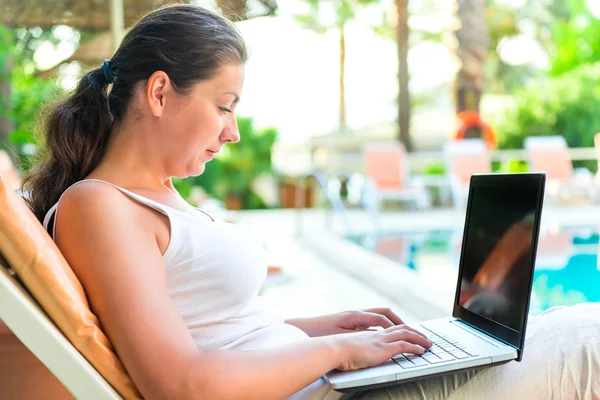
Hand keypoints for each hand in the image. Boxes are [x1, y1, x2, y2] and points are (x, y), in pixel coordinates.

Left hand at [286, 308, 404, 336]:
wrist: (303, 329)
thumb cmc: (320, 333)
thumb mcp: (342, 337)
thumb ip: (360, 336)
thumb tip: (378, 336)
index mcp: (355, 316)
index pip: (382, 318)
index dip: (395, 326)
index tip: (407, 334)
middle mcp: (356, 312)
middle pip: (383, 312)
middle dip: (398, 320)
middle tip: (410, 330)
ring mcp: (353, 315)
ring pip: (378, 314)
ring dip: (391, 321)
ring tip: (402, 330)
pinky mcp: (350, 320)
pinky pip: (371, 320)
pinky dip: (382, 324)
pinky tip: (384, 334)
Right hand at [334, 324, 431, 370]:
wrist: (334, 349)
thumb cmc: (338, 351)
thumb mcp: (350, 348)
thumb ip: (358, 348)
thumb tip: (360, 354)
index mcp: (370, 334)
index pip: (390, 329)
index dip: (401, 330)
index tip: (410, 333)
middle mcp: (377, 334)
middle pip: (401, 328)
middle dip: (415, 332)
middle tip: (424, 337)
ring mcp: (381, 340)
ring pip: (406, 334)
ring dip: (419, 338)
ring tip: (428, 344)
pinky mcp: (384, 349)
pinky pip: (404, 345)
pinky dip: (415, 347)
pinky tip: (421, 351)